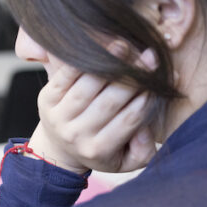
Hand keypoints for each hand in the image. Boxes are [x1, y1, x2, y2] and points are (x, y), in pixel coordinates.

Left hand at [28, 43, 156, 173]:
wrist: (58, 149)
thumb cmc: (100, 150)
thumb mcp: (125, 161)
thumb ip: (143, 151)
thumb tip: (146, 131)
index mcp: (98, 150)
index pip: (129, 120)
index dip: (147, 98)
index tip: (159, 79)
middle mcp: (76, 135)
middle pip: (109, 102)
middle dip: (133, 78)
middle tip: (150, 58)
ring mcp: (59, 116)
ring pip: (88, 87)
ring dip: (108, 65)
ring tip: (125, 46)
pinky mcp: (47, 99)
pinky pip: (65, 76)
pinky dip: (82, 61)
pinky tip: (99, 48)